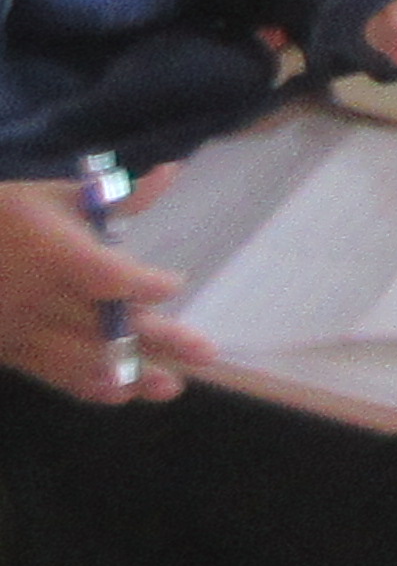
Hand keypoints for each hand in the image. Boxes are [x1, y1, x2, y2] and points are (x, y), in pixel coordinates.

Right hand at [3, 174, 210, 404]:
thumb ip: (115, 196)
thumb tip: (171, 171)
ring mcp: (22, 331)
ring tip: (173, 387)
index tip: (175, 284)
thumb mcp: (55, 197)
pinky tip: (123, 394)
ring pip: (82, 360)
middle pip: (105, 325)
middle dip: (159, 341)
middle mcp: (38, 298)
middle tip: (207, 352)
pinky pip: (53, 374)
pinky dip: (89, 386)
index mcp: (51, 254)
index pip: (105, 277)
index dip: (142, 285)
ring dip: (130, 375)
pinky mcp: (10, 352)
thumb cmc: (4, 218)